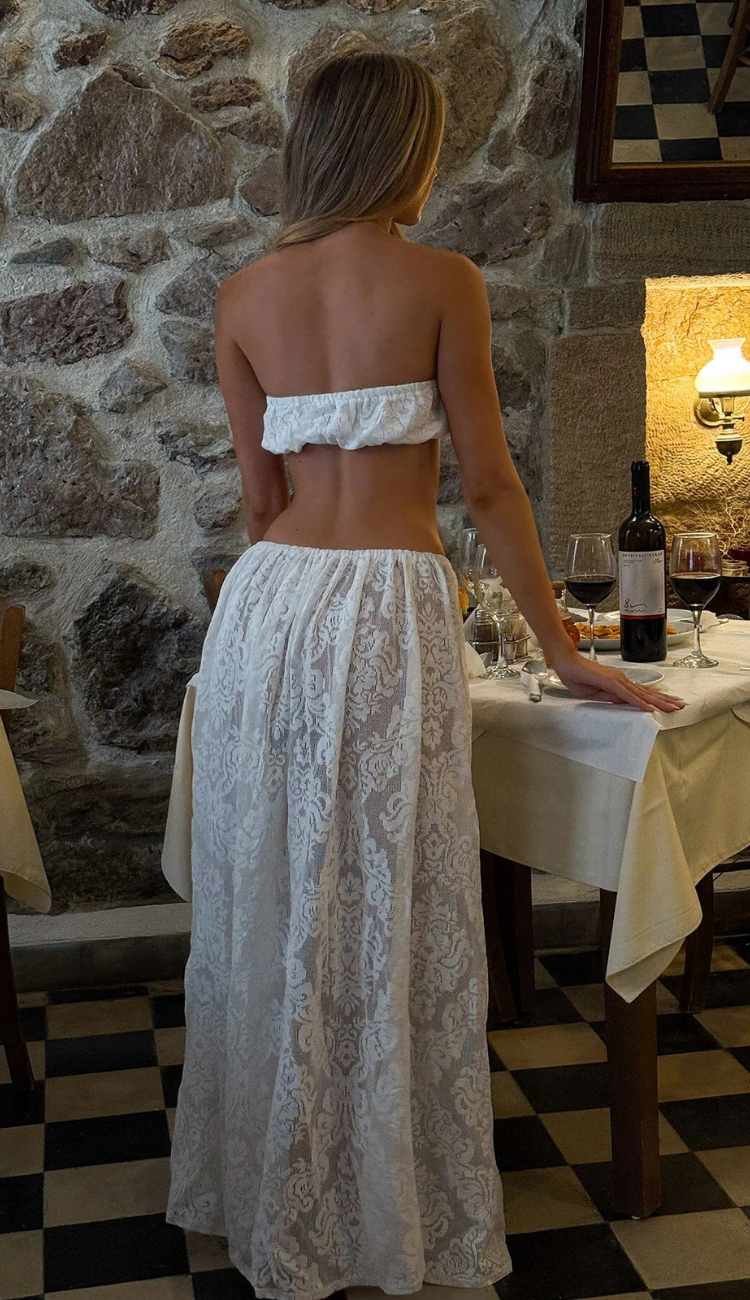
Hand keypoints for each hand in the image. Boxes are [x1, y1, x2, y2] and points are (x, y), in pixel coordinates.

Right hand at [551, 652, 684, 712]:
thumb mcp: (595, 692)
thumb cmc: (576, 676)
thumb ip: (610, 696)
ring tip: (672, 708)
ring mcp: (616, 679)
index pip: (642, 692)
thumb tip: (623, 702)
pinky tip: (648, 708)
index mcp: (618, 682)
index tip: (670, 704)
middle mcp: (621, 679)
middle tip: (681, 706)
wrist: (565, 662)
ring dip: (658, 702)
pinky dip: (639, 702)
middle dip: (665, 700)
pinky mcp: (609, 682)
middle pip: (647, 692)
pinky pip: (627, 695)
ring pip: (642, 693)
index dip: (657, 699)